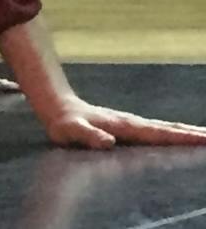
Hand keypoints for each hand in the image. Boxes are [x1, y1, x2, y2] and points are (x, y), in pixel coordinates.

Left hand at [40, 97, 205, 148]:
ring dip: (187, 132)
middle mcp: (133, 123)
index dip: (181, 138)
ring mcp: (132, 123)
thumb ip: (88, 136)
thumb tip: (108, 142)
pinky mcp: (129, 126)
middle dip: (193, 134)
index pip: (159, 134)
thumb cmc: (64, 122)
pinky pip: (157, 130)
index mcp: (125, 126)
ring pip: (165, 128)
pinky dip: (174, 133)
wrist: (57, 106)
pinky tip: (180, 137)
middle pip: (169, 128)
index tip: (205, 140)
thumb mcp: (71, 130)